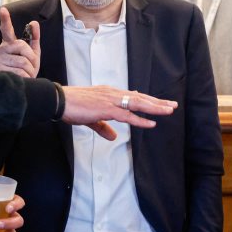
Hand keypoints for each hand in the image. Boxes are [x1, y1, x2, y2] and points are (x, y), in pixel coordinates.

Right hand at [0, 7, 39, 77]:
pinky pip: (20, 71)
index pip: (6, 30)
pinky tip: (21, 79)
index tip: (3, 10)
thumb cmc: (26, 68)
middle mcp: (1, 49)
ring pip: (23, 61)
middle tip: (30, 66)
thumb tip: (34, 23)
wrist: (23, 85)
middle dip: (31, 57)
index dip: (5, 20)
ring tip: (25, 73)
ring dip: (29, 70)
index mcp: (9, 43)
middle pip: (22, 46)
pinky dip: (25, 77)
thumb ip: (34, 38)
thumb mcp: (33, 53)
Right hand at [61, 86, 177, 140]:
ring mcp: (111, 100)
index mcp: (109, 94)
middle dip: (157, 102)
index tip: (158, 103)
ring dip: (154, 107)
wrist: (59, 100)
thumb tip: (113, 137)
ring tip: (168, 110)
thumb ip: (103, 128)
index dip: (147, 101)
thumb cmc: (72, 107)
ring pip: (138, 103)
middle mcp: (113, 94)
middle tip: (172, 105)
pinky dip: (140, 119)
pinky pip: (127, 115)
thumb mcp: (90, 118)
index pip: (132, 97)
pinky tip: (151, 123)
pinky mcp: (106, 109)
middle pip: (140, 98)